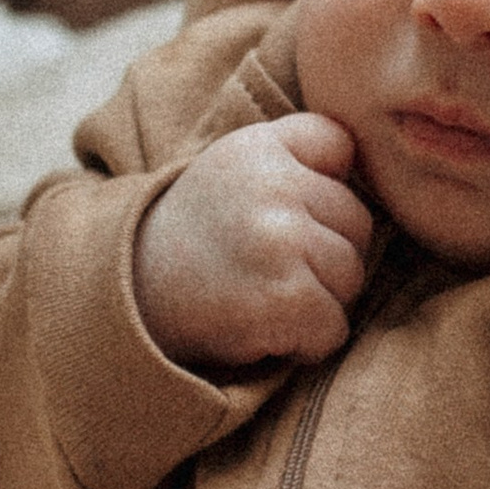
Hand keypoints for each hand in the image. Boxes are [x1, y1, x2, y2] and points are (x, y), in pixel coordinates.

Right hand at [132, 114, 373, 367]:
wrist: (126, 296)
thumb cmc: (195, 235)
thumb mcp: (233, 168)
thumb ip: (294, 154)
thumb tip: (363, 170)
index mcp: (260, 146)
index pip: (339, 146)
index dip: (322, 187)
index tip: (280, 211)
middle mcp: (274, 186)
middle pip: (357, 223)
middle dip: (325, 253)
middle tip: (267, 266)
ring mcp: (282, 241)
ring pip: (351, 277)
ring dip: (318, 299)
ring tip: (262, 295)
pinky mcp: (286, 298)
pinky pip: (334, 328)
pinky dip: (306, 343)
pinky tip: (263, 328)